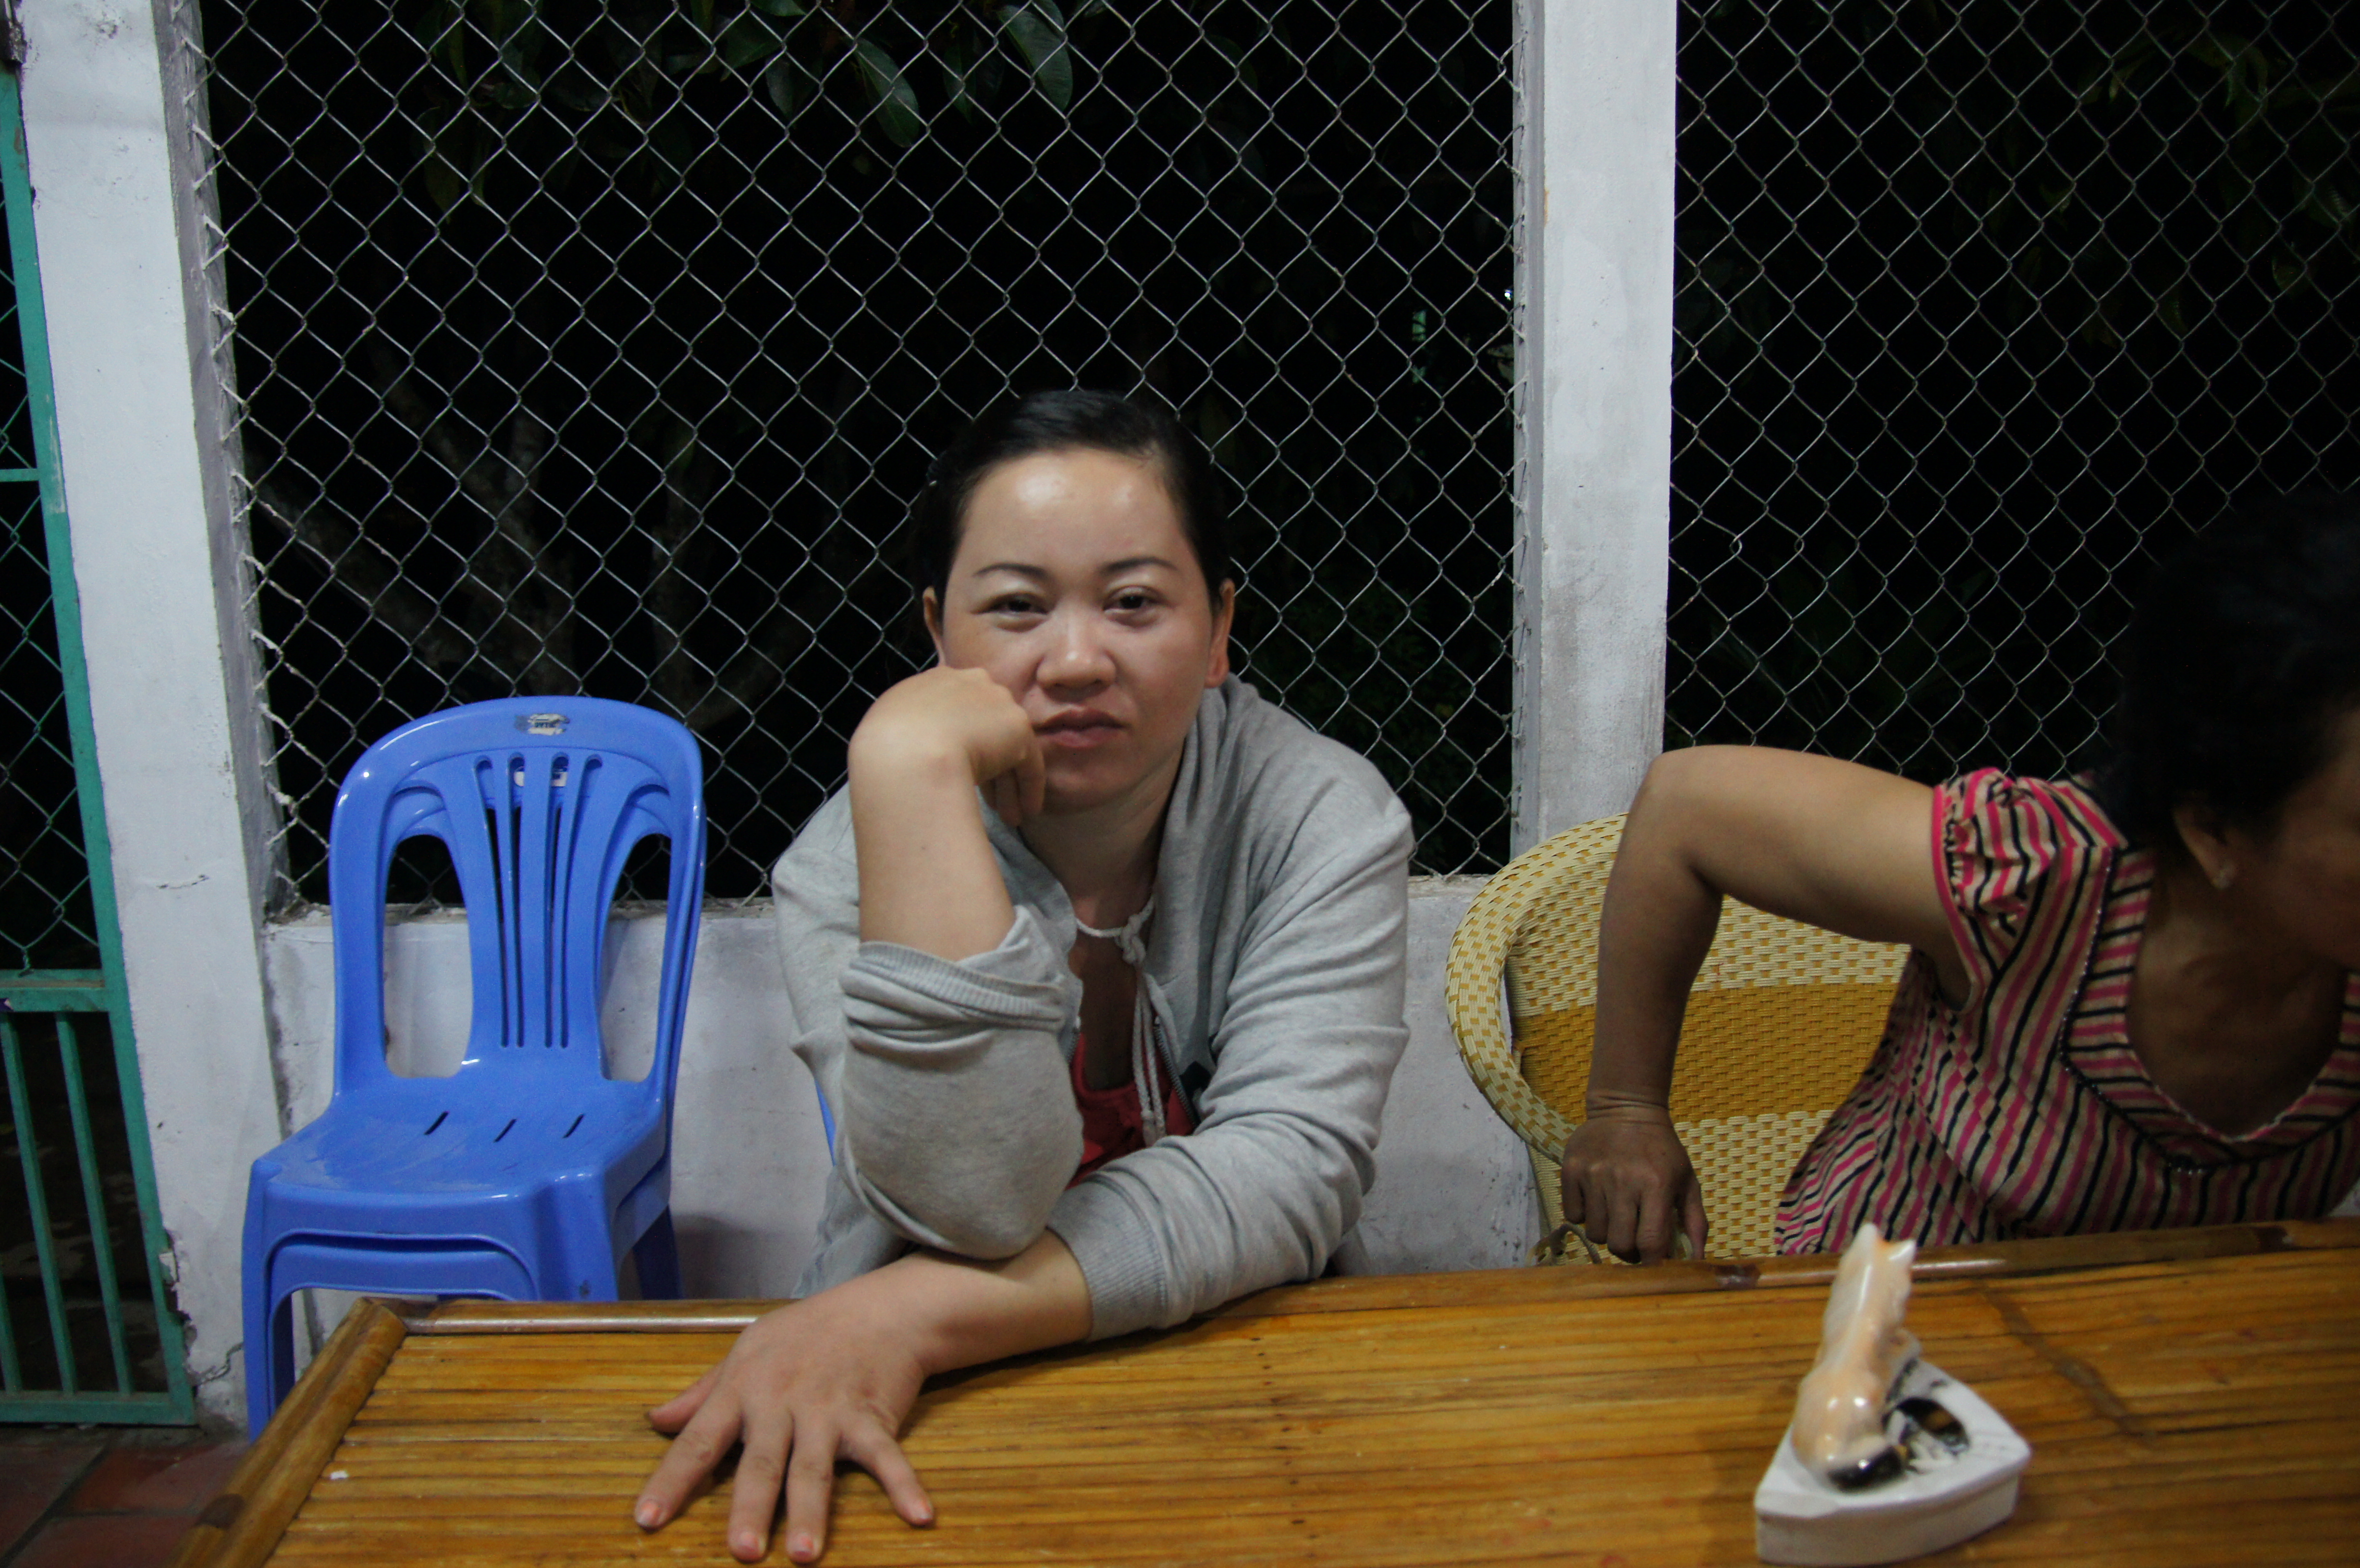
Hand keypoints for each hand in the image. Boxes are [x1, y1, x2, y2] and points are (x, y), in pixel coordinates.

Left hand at [634, 1282, 935, 1563]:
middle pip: (762, 1462)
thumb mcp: (745, 1352)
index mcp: (743, 1389)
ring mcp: (829, 1411)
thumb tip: (656, 1420)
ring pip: (814, 1467)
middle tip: (742, 1552)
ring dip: (809, 1510)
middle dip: (750, 1506)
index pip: (699, 1440)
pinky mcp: (872, 1417)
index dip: (672, 1480)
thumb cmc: (805, 1333)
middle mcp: (781, 1402)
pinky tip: (918, 1515)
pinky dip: (903, 1485)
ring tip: (802, 1555)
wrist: (878, 1308)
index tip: (648, 1520)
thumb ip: (701, 1393)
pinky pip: (887, 1456)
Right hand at [851, 665, 1044, 826]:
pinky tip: (1025, 813)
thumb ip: (909, 729)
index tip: (956, 772)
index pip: (958, 713)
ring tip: (1008, 817)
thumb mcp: (888, 726)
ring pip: (1007, 748)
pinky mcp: (1018, 729)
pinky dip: (1028, 790)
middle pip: (985, 728)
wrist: (906, 752)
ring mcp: (997, 702)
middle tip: (987, 800)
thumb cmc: (884, 748)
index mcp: (937, 680)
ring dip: (1007, 786)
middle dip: (988, 766)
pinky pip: (1029, 764)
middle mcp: (971, 682)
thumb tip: (916, 751)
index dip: (961, 744)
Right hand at [1559, 1104, 1706, 1264]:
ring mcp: (1594, 1175)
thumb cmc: (1662, 1151)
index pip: (1650, 1242)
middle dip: (1628, 1251)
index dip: (1652, 1261)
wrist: (1626, 1109)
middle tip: (1633, 1240)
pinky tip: (1597, 1201)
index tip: (1652, 1260)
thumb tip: (1696, 1262)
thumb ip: (1695, 1223)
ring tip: (1615, 1216)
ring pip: (1594, 1233)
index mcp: (1656, 1185)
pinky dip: (1585, 1216)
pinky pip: (1574, 1214)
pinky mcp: (1571, 1170)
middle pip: (1619, 1244)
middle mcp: (1623, 1181)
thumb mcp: (1687, 1182)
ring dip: (1606, 1233)